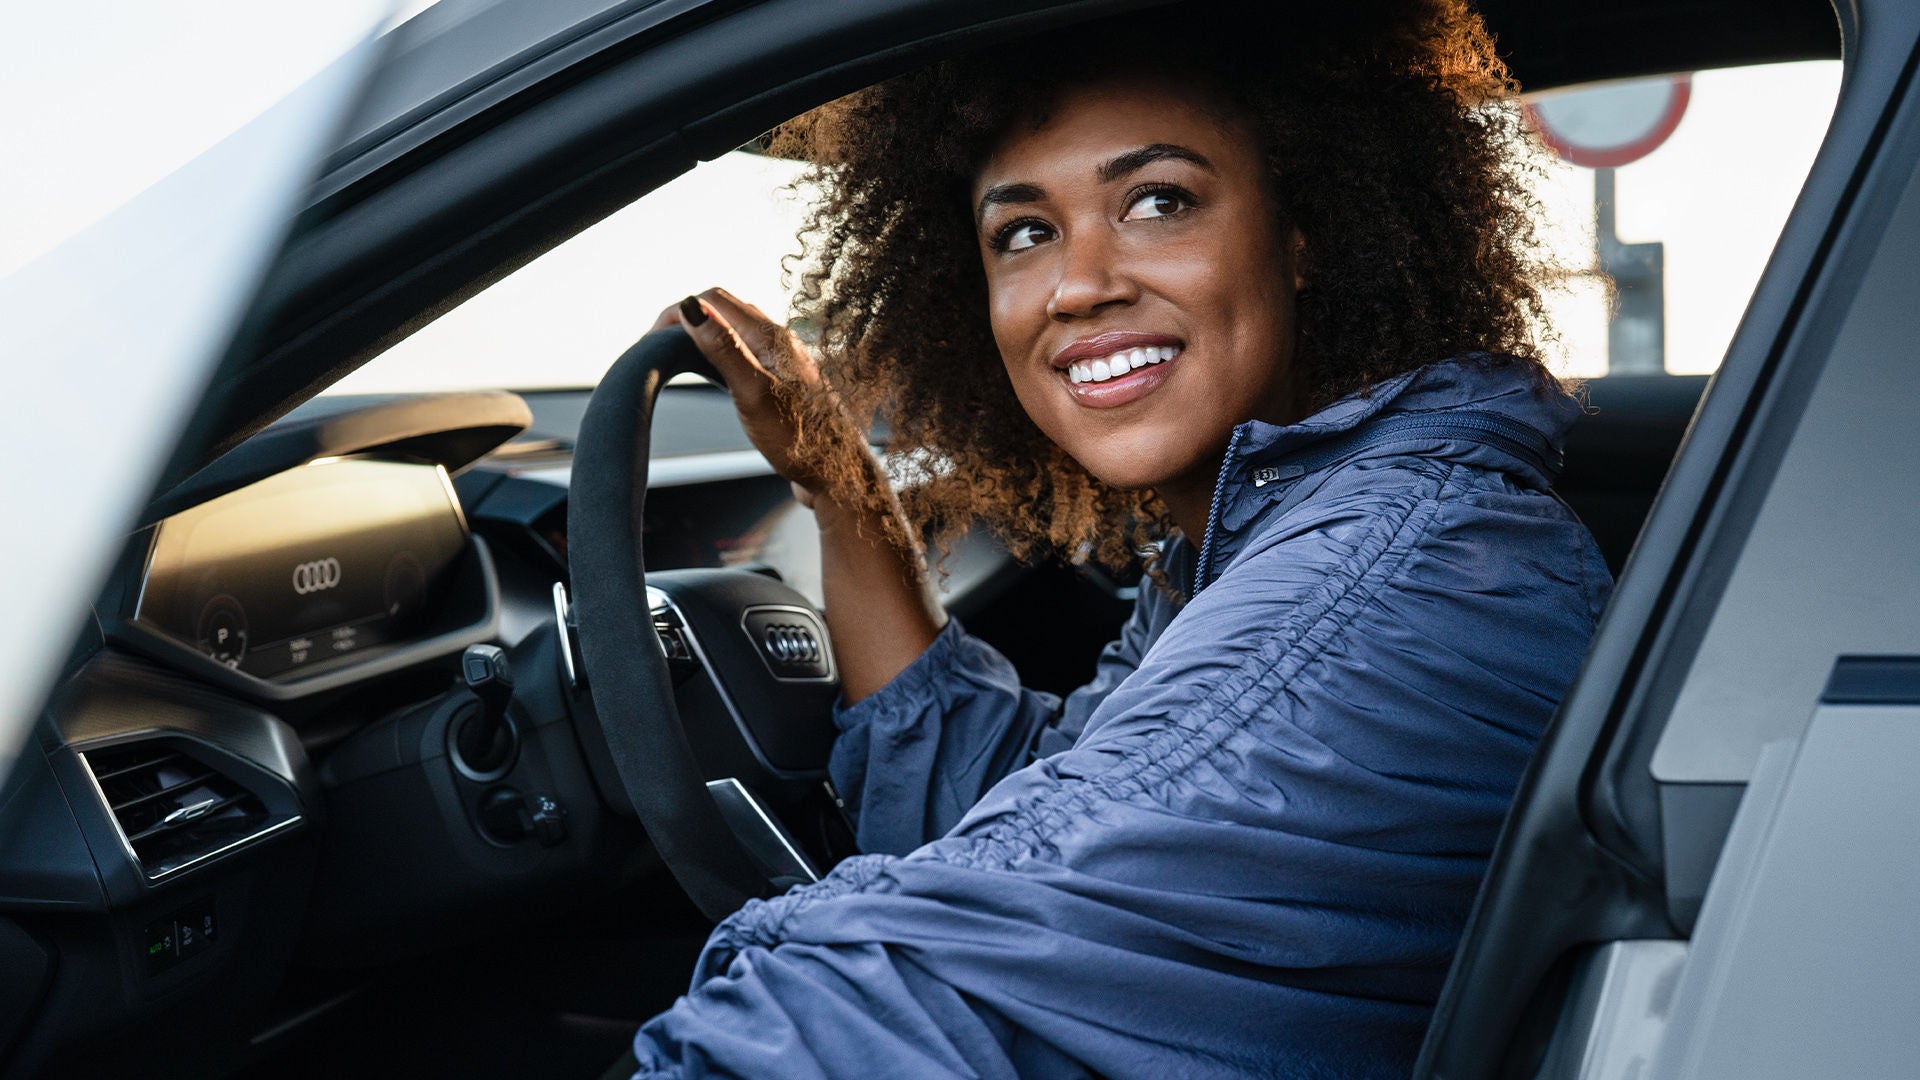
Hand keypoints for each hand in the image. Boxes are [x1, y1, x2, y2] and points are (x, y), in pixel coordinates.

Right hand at [652, 288, 850, 498]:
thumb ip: (723, 349)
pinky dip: (719, 351)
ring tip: (677, 354)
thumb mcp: (753, 393)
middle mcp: (778, 341)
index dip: (678, 311)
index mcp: (771, 337)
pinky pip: (745, 351)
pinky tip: (711, 372)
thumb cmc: (801, 440)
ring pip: (735, 328)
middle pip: (724, 308)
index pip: (714, 300)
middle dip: (688, 317)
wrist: (837, 474)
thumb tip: (691, 309)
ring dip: (703, 333)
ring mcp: (782, 359)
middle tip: (658, 344)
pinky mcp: (782, 379)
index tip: (652, 337)